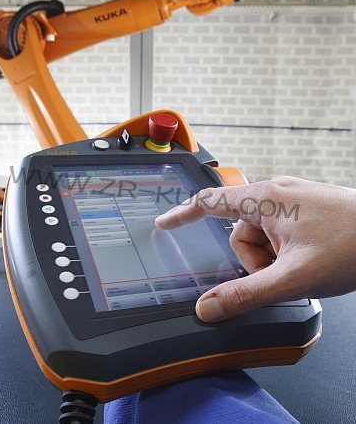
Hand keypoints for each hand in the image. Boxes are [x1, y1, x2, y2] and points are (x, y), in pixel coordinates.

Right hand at [155, 176, 355, 322]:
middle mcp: (275, 193)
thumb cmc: (351, 243)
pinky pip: (277, 231)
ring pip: (260, 235)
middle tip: (281, 273)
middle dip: (254, 260)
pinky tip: (306, 258)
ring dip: (271, 258)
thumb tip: (208, 308)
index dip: (182, 214)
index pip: (209, 202)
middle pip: (239, 232)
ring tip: (300, 266)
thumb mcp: (293, 276)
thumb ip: (247, 294)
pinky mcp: (303, 209)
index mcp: (265, 198)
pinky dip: (283, 250)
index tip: (164, 223)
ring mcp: (291, 200)